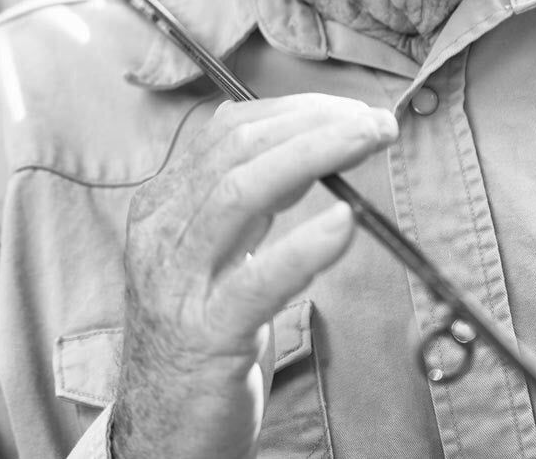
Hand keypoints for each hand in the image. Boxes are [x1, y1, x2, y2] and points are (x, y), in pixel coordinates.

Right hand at [110, 94, 397, 458]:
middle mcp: (161, 231)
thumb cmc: (198, 333)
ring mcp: (177, 281)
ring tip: (368, 142)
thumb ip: (247, 202)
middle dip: (312, 124)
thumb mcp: (211, 254)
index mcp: (163, 205)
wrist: (159, 430)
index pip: (227, 130)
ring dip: (314, 156)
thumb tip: (311, 145)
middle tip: (376, 121)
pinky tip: (345, 224)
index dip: (294, 111)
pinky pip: (256, 280)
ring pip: (240, 192)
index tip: (350, 109)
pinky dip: (303, 246)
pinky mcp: (205, 334)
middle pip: (237, 149)